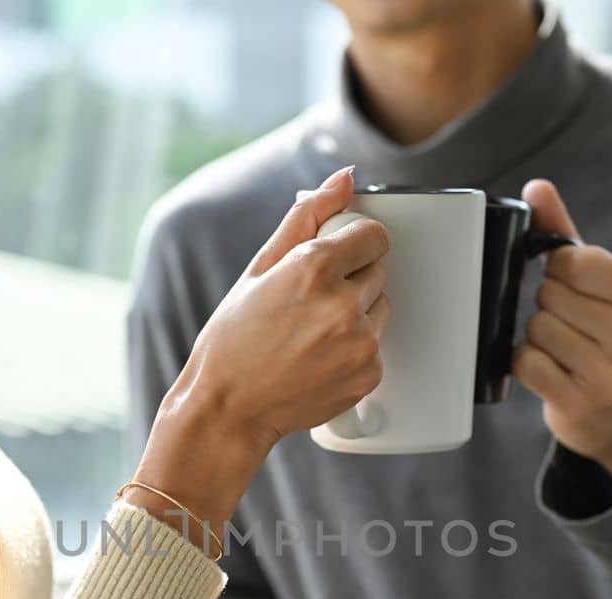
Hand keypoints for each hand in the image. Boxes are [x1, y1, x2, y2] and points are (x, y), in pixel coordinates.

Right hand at [164, 165, 391, 457]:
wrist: (229, 408)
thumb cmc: (234, 341)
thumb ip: (307, 218)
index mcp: (313, 268)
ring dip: (358, 313)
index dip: (353, 244)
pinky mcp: (368, 374)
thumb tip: (345, 179)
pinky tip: (320, 358)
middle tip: (309, 305)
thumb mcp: (260, 269)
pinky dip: (356, 349)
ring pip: (381, 307)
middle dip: (351, 280)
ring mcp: (359, 343)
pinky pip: (377, 345)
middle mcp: (342, 304)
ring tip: (313, 333)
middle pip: (378, 271)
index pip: (373, 235)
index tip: (337, 257)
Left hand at [512, 179, 611, 485]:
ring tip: (563, 349)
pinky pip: (527, 363)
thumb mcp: (605, 289)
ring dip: (538, 336)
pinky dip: (527, 363)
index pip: (580, 262)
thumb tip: (537, 188)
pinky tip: (551, 370)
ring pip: (538, 328)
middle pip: (552, 295)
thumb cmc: (611, 339)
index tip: (568, 282)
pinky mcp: (581, 403)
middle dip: (549, 306)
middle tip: (571, 324)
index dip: (560, 269)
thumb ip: (569, 239)